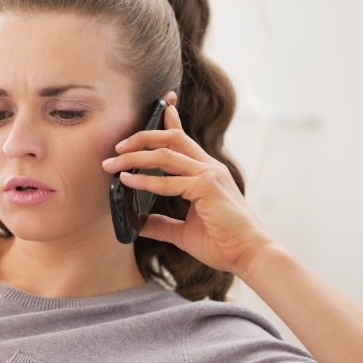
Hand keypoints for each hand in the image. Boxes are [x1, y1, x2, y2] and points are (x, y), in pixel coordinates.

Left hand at [101, 104, 275, 276]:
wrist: (249, 255)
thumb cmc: (223, 242)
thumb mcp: (184, 232)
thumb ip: (161, 224)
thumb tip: (139, 223)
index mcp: (207, 172)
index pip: (185, 139)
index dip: (171, 120)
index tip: (159, 107)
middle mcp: (209, 167)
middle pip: (171, 138)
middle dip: (141, 137)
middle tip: (116, 147)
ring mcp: (209, 175)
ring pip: (165, 155)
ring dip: (134, 157)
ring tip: (112, 163)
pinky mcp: (206, 188)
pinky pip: (168, 181)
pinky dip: (144, 181)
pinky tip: (126, 181)